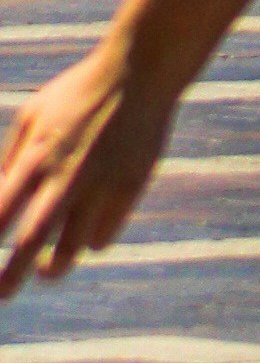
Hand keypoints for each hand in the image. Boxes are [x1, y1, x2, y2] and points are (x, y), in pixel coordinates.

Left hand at [0, 38, 179, 287]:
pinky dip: (89, 241)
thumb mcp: (34, 113)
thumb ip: (11, 159)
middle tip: (3, 294)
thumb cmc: (79, 91)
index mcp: (36, 156)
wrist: (142, 68)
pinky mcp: (129, 188)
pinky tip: (85, 231)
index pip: (0, 215)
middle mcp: (66, 174)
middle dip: (11, 277)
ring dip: (53, 267)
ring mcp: (100, 184)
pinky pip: (101, 236)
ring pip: (70, 251)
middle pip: (31, 241)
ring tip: (46, 269)